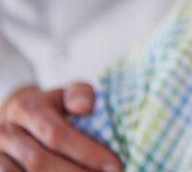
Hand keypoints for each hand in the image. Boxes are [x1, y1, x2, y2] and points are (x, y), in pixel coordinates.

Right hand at [0, 84, 120, 171]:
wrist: (17, 117)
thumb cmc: (52, 107)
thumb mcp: (67, 94)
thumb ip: (80, 94)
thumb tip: (84, 107)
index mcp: (26, 108)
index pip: (56, 134)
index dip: (86, 152)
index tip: (114, 165)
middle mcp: (7, 132)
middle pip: (40, 162)